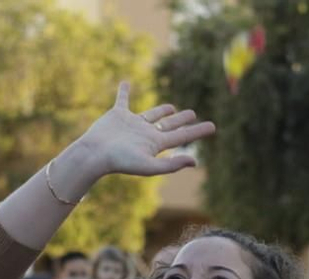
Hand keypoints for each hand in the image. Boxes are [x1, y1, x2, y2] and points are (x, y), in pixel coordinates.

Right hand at [54, 83, 216, 194]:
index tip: (213, 127)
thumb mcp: (150, 166)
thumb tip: (195, 161)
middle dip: (182, 120)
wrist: (95, 153)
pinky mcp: (117, 114)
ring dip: (161, 110)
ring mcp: (132, 123)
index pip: (182, 136)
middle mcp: (146, 133)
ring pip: (151, 114)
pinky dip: (123, 91)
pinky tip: (125, 82)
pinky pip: (122, 99)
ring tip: (171, 107)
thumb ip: (172, 165)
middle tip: (193, 114)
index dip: (198, 131)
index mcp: (156, 144)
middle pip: (169, 125)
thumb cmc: (121, 161)